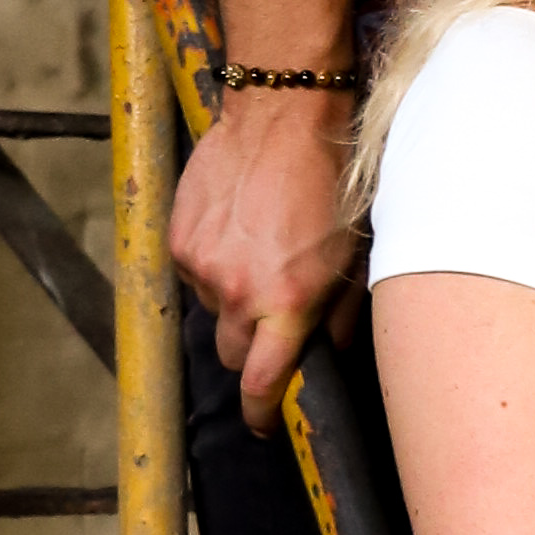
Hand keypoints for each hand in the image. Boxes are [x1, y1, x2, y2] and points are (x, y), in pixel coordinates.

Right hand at [171, 84, 359, 430]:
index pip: (260, 384)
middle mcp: (238, 292)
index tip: (263, 422)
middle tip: (270, 320)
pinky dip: (212, 264)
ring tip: (258, 256)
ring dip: (231, 300)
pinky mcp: (180, 238)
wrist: (284, 113)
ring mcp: (203, 265)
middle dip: (248, 349)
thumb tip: (328, 349)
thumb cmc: (331, 178)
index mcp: (287, 303)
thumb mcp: (354, 252)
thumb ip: (340, 311)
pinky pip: (193, 273)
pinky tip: (238, 232)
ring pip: (211, 311)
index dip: (261, 412)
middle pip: (229, 355)